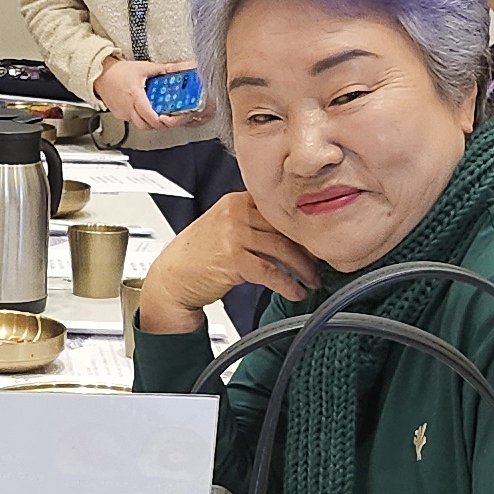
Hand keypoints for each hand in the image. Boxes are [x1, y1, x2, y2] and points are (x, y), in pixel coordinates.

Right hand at [94, 56, 202, 132]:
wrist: (99, 74)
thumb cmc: (118, 71)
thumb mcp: (144, 67)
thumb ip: (164, 69)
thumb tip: (181, 67)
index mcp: (135, 96)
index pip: (150, 117)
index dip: (163, 121)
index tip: (171, 118)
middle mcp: (128, 108)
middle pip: (146, 126)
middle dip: (159, 124)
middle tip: (168, 118)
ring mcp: (123, 113)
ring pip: (140, 125)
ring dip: (150, 122)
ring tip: (157, 114)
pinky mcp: (119, 115)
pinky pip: (132, 120)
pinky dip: (141, 118)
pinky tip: (145, 110)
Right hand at [136, 193, 324, 333]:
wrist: (171, 279)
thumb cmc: (199, 257)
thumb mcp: (225, 228)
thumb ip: (254, 224)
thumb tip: (293, 235)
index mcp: (237, 201)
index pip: (280, 210)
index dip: (302, 228)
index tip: (317, 243)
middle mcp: (236, 213)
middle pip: (285, 229)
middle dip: (308, 250)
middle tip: (321, 265)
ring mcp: (233, 234)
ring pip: (282, 249)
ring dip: (303, 269)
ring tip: (312, 281)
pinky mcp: (232, 258)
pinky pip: (270, 272)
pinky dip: (287, 284)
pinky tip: (295, 292)